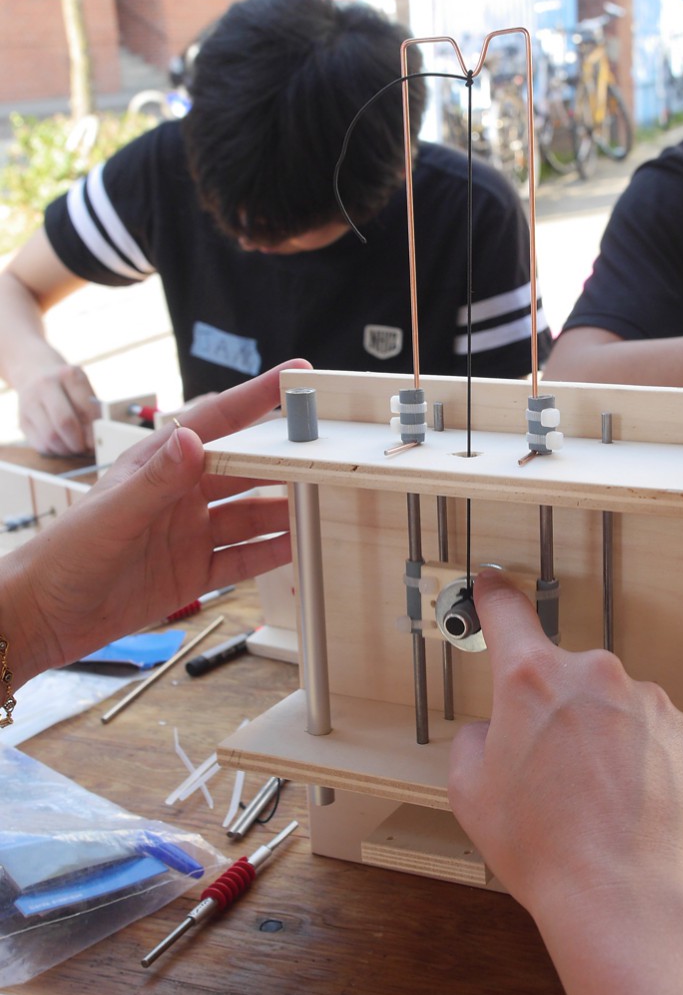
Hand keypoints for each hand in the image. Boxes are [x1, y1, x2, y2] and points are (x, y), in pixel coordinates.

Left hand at [5, 359, 310, 680]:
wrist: (43, 617)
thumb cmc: (63, 557)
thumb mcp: (111, 514)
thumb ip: (156, 480)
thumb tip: (193, 439)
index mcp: (158, 465)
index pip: (217, 422)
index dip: (257, 397)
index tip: (296, 377)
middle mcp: (180, 495)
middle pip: (245, 470)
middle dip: (286, 459)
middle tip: (328, 451)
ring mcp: (189, 533)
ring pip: (251, 515)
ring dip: (285, 510)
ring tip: (322, 503)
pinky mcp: (193, 571)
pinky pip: (243, 559)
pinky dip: (272, 554)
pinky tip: (298, 548)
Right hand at [18, 362, 97, 455]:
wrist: (36, 374)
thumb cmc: (69, 388)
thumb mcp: (83, 390)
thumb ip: (93, 412)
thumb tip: (95, 442)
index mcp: (68, 375)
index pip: (85, 409)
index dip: (93, 431)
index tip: (97, 442)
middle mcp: (46, 384)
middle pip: (65, 422)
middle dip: (78, 442)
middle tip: (84, 449)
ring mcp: (30, 401)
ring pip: (50, 436)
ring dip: (66, 449)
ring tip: (74, 448)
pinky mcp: (22, 419)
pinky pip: (40, 444)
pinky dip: (54, 451)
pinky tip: (61, 446)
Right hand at [448, 569, 682, 922]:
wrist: (625, 896)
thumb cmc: (548, 851)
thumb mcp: (471, 793)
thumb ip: (475, 740)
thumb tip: (493, 733)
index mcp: (532, 680)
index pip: (507, 613)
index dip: (494, 596)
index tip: (492, 583)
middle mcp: (594, 675)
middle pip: (563, 677)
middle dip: (554, 713)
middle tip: (548, 772)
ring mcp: (646, 700)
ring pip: (611, 707)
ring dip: (600, 738)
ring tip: (592, 801)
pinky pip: (651, 732)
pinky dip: (639, 759)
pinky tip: (628, 803)